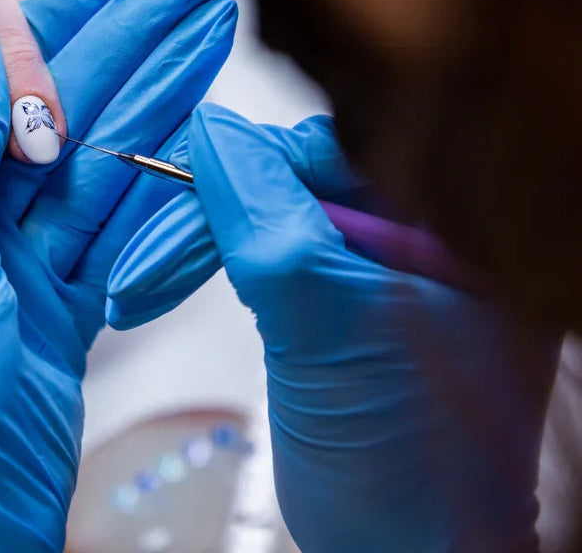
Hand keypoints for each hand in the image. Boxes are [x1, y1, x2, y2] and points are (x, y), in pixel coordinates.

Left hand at [0, 0, 234, 549]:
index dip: (62, 17)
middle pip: (58, 111)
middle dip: (128, 44)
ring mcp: (14, 269)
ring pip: (98, 163)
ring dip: (155, 101)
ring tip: (209, 38)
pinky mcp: (59, 313)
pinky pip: (114, 229)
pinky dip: (155, 181)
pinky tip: (190, 133)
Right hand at [107, 105, 561, 551]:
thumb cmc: (410, 469)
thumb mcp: (329, 325)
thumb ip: (268, 218)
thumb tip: (211, 132)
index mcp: (462, 220)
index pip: (338, 143)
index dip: (248, 166)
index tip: (174, 199)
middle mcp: (427, 225)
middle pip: (293, 173)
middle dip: (206, 218)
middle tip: (142, 273)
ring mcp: (382, 256)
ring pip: (267, 207)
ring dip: (195, 242)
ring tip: (139, 290)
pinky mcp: (341, 286)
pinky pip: (265, 242)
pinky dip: (210, 258)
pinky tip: (171, 279)